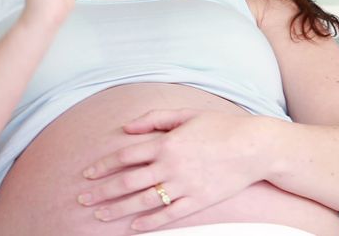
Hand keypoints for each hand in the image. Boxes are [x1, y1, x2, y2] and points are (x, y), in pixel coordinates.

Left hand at [77, 109, 271, 231]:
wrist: (255, 146)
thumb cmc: (219, 125)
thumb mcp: (183, 114)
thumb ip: (152, 120)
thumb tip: (125, 128)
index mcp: (164, 143)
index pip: (124, 156)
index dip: (103, 166)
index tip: (87, 174)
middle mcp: (170, 166)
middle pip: (128, 182)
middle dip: (102, 191)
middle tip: (82, 199)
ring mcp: (185, 185)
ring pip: (144, 201)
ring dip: (118, 209)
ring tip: (100, 215)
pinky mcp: (199, 200)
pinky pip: (170, 214)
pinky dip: (150, 222)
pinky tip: (133, 227)